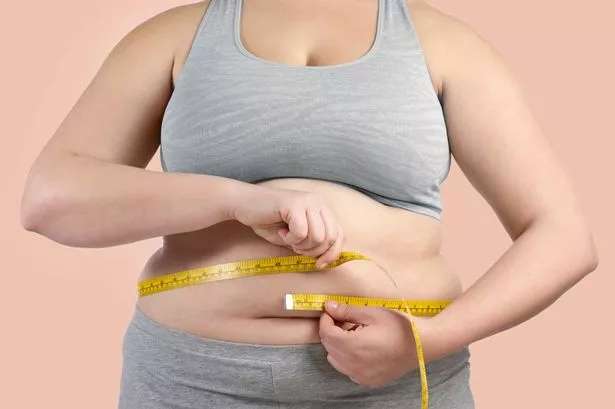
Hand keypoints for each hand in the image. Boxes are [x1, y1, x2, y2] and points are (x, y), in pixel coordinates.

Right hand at [231, 185, 344, 267]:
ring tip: (287, 237)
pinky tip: (281, 231)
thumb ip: (312, 242)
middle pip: (330, 238)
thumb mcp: (295, 235)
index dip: (333, 253)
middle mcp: (318, 202)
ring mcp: (308, 201)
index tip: (320, 265)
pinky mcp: (295, 204)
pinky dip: (290, 239)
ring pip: (317, 237)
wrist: (244, 204)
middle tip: (294, 246)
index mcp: (321, 208)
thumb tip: (326, 259)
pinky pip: (301, 233)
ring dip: (300, 245)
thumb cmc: (268, 221)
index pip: (339, 234)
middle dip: (313, 250)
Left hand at [319, 300, 437, 387]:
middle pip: (329, 347)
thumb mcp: (371, 313)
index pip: (325, 334)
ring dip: (338, 346)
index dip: (325, 320)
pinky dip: (348, 359)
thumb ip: (346, 311)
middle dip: (331, 331)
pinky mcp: (368, 381)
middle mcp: (353, 365)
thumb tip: (328, 306)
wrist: (422, 344)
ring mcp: (360, 376)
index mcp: (352, 346)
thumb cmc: (399, 326)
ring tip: (354, 334)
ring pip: (336, 361)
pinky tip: (362, 348)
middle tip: (343, 319)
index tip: (331, 311)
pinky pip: (348, 370)